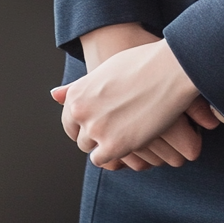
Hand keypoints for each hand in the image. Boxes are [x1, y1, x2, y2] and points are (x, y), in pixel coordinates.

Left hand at [51, 38, 209, 168]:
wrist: (169, 67)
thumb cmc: (142, 63)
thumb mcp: (104, 70)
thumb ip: (80, 87)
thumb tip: (54, 94)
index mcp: (77, 93)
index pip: (69, 122)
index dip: (83, 126)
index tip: (98, 125)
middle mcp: (81, 112)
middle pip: (81, 139)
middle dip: (96, 136)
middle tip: (118, 128)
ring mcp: (96, 130)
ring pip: (91, 151)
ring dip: (106, 145)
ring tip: (127, 133)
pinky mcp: (114, 146)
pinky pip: (104, 160)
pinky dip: (115, 154)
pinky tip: (130, 141)